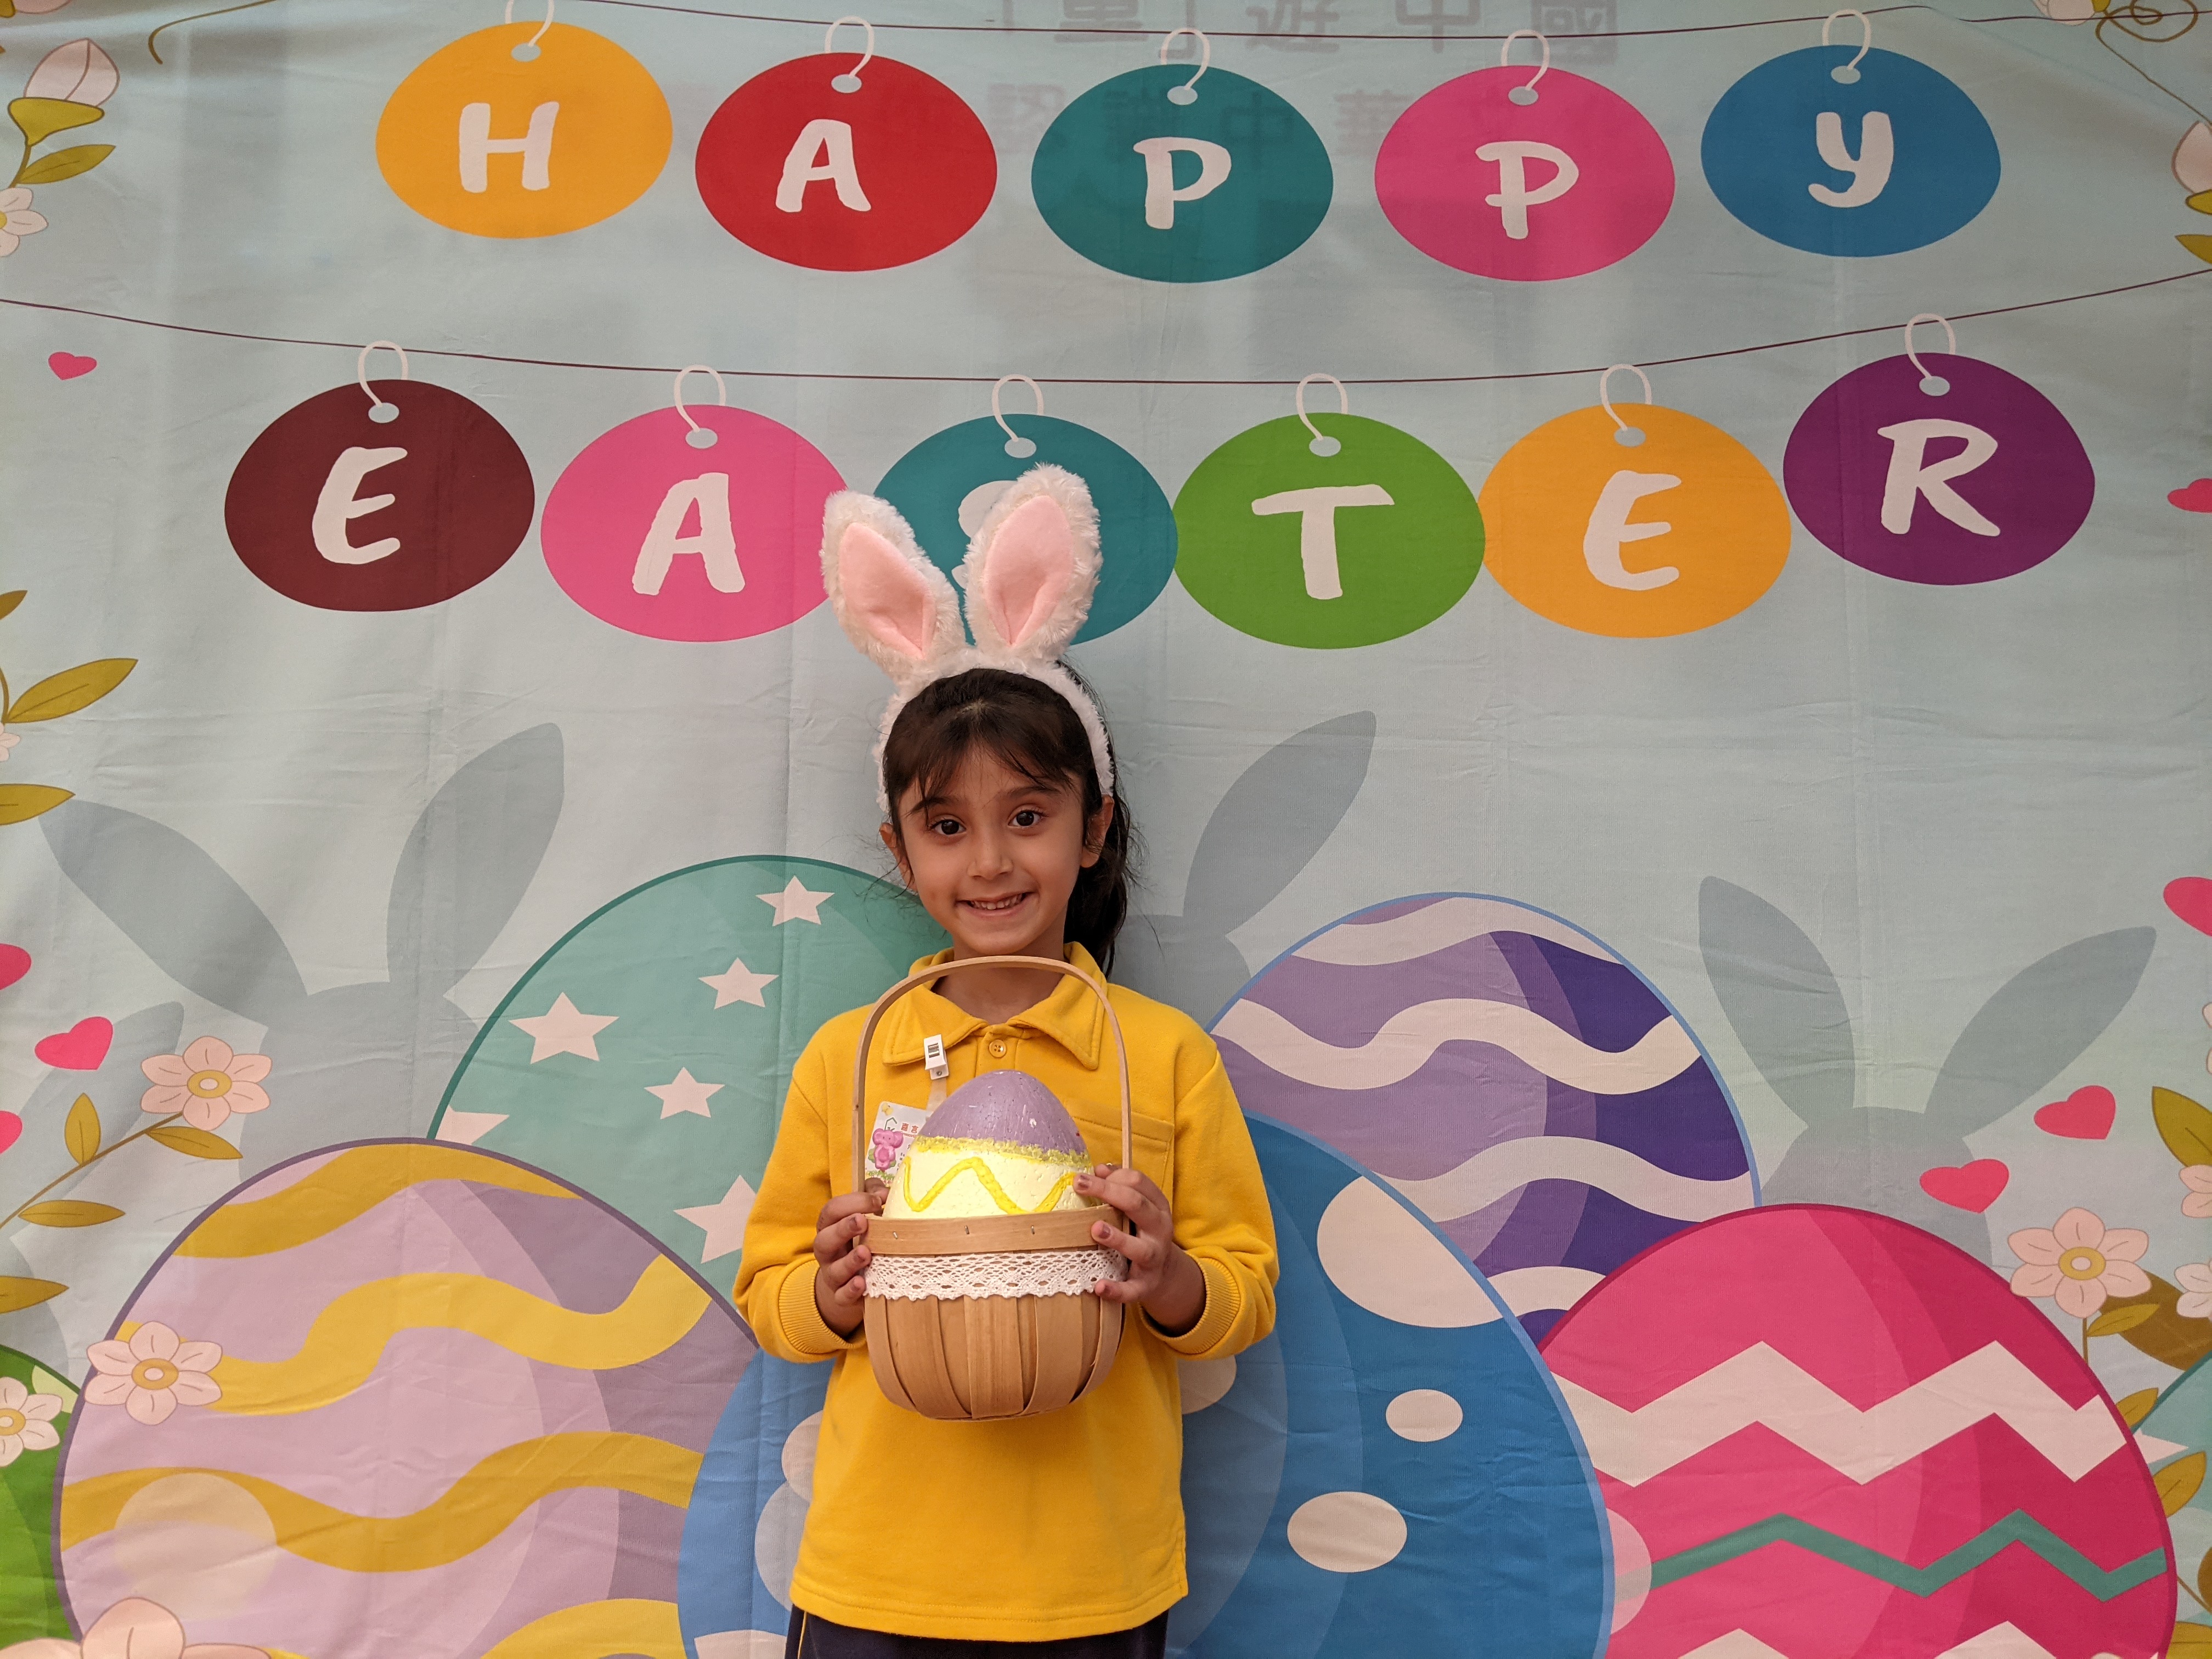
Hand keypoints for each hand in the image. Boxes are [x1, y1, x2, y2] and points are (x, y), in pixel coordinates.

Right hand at [813, 1180, 885, 1337]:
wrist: (853, 1281)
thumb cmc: (863, 1239)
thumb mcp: (865, 1214)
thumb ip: (873, 1196)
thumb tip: (886, 1193)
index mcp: (830, 1227)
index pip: (832, 1211)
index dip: (852, 1202)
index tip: (877, 1200)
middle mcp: (827, 1251)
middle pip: (825, 1239)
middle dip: (843, 1229)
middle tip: (862, 1221)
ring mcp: (833, 1275)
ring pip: (833, 1269)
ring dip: (849, 1261)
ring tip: (866, 1253)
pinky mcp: (841, 1296)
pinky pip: (841, 1296)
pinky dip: (850, 1290)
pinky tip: (861, 1283)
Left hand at [1076, 1165, 1204, 1335]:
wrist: (1165, 1273)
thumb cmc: (1142, 1232)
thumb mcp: (1138, 1206)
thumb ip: (1121, 1185)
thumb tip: (1099, 1168)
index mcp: (1157, 1206)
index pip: (1138, 1183)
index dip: (1114, 1175)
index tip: (1088, 1174)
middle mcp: (1159, 1229)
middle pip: (1137, 1206)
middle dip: (1109, 1192)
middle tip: (1079, 1184)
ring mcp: (1154, 1258)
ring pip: (1140, 1248)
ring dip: (1118, 1239)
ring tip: (1096, 1229)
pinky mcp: (1145, 1284)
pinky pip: (1132, 1289)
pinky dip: (1117, 1290)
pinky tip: (1099, 1287)